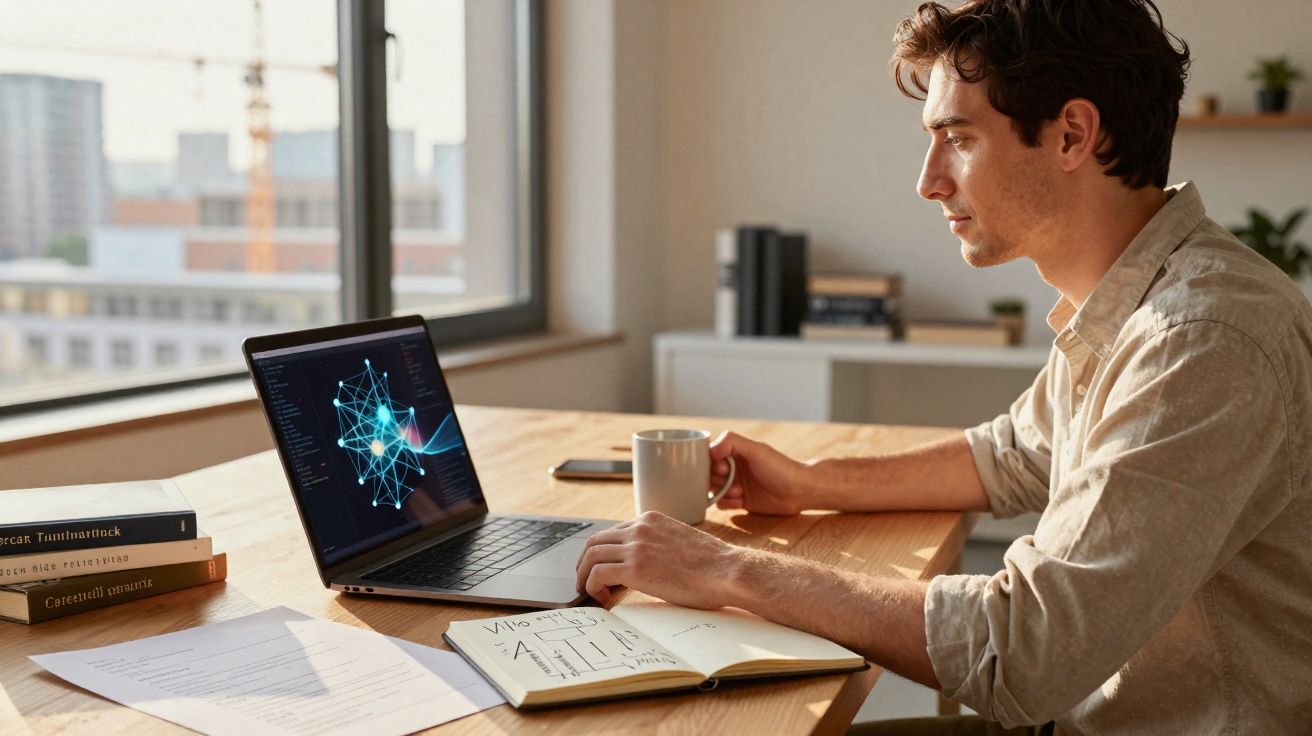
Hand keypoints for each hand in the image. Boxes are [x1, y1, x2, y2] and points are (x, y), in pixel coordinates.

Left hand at [575, 511, 745, 608]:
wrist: (727, 571)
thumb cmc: (713, 564)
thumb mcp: (680, 541)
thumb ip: (659, 545)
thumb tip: (647, 563)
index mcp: (651, 519)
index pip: (613, 532)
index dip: (602, 551)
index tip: (601, 567)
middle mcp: (640, 527)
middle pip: (595, 540)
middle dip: (585, 561)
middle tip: (585, 579)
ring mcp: (636, 546)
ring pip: (591, 555)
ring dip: (584, 575)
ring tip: (589, 591)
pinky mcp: (634, 568)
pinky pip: (598, 574)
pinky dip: (592, 586)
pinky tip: (602, 598)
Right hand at [710, 431, 812, 515]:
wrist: (800, 492)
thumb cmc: (780, 468)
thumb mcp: (757, 450)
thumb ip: (731, 442)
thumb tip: (710, 451)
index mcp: (736, 452)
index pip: (710, 455)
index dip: (712, 463)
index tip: (724, 468)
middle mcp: (734, 467)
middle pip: (709, 474)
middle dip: (718, 480)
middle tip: (733, 482)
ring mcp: (736, 484)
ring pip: (713, 489)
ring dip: (722, 493)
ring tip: (740, 492)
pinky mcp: (741, 501)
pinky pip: (722, 503)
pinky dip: (727, 504)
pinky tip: (741, 502)